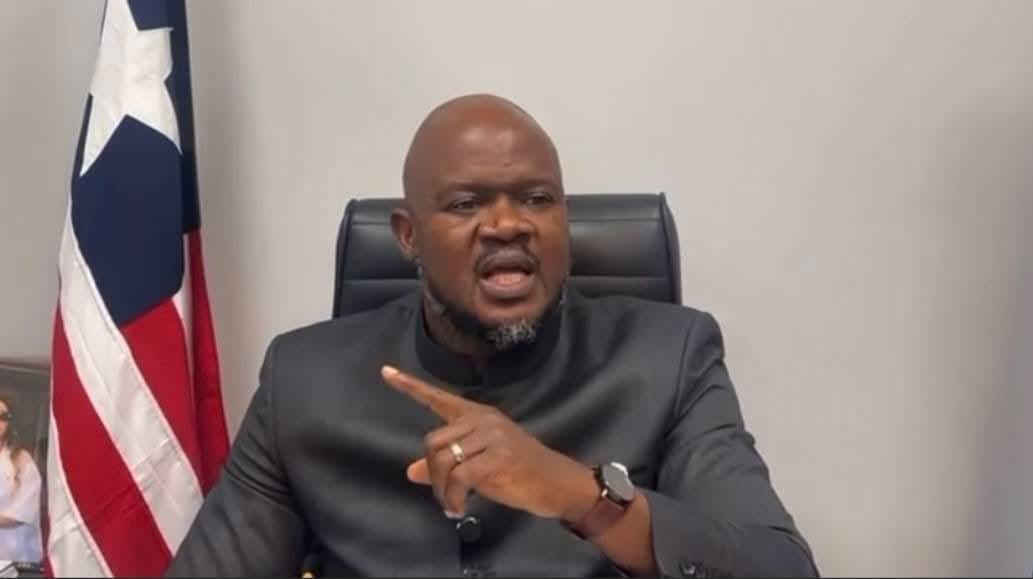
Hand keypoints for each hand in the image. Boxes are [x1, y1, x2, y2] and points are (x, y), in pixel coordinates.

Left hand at [381, 365, 598, 520]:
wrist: (558, 483)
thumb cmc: (519, 473)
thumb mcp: (480, 467)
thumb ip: (448, 465)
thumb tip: (412, 471)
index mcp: (477, 415)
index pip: (438, 398)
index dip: (410, 386)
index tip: (386, 372)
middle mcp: (482, 419)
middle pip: (432, 441)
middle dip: (432, 474)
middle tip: (443, 495)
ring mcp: (492, 435)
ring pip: (443, 459)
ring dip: (441, 490)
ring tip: (451, 505)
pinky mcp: (499, 456)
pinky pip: (459, 477)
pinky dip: (453, 497)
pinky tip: (459, 509)